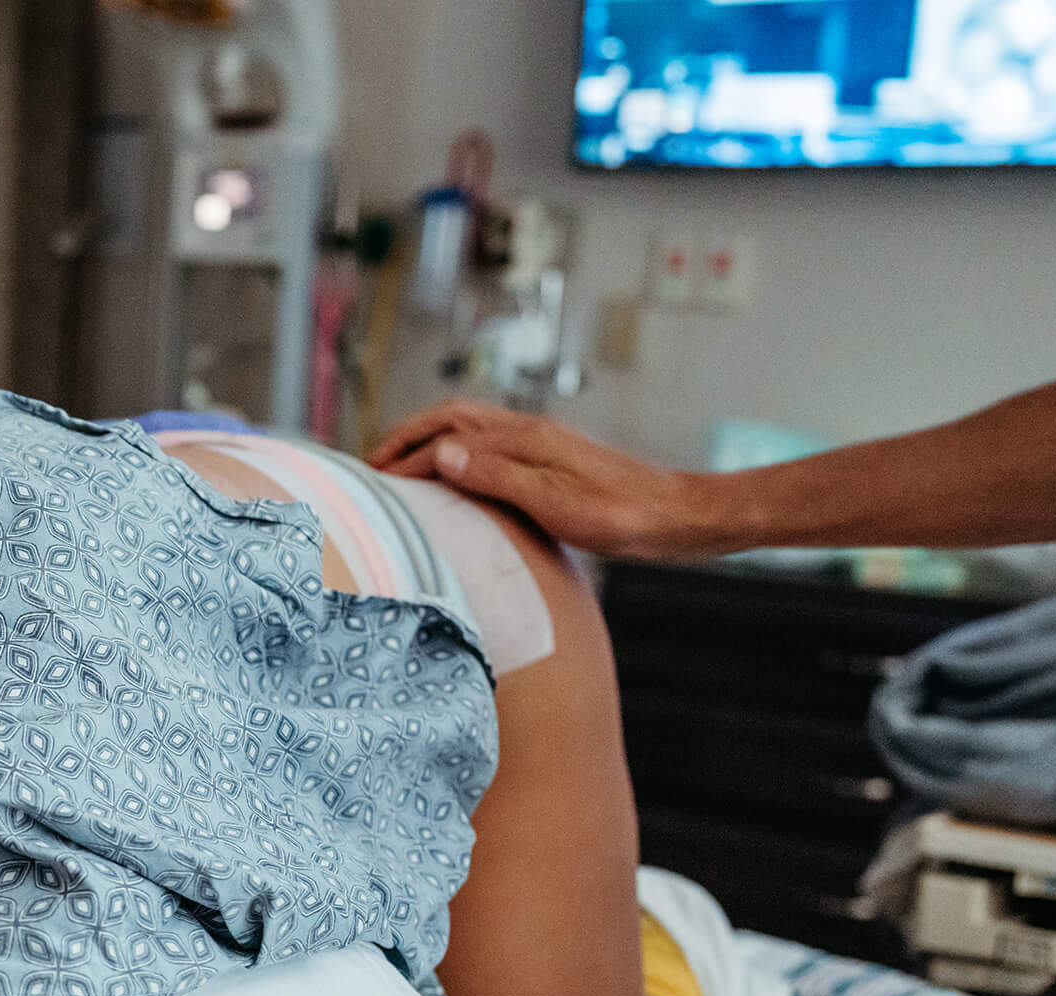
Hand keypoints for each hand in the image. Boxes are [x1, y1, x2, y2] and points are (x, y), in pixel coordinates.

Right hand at [368, 401, 720, 560]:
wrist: (680, 517)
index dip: (406, 457)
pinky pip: (491, 446)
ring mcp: (543, 445)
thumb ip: (496, 475)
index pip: (446, 437)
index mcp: (525, 438)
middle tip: (376, 463)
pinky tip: (461, 478)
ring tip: (407, 466)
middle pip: (454, 418)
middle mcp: (530, 432)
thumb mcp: (554, 502)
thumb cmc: (624, 515)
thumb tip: (441, 454)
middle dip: (410, 435)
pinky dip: (460, 454)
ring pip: (472, 428)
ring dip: (433, 441)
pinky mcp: (555, 461)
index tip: (374, 481)